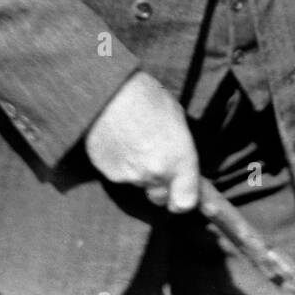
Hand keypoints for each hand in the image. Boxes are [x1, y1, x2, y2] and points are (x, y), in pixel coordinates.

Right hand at [83, 71, 199, 211]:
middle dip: (161, 186)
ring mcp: (130, 176)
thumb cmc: (148, 96)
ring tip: (135, 142)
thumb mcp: (177, 118)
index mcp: (180, 160)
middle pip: (161, 198)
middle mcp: (156, 174)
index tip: (183, 190)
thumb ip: (181, 149)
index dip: (184, 198)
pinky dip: (121, 165)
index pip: (186, 204)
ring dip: (141, 172)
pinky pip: (120, 176)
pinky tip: (120, 142)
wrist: (110, 91)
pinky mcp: (108, 174)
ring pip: (140, 185)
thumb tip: (182, 162)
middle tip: (156, 160)